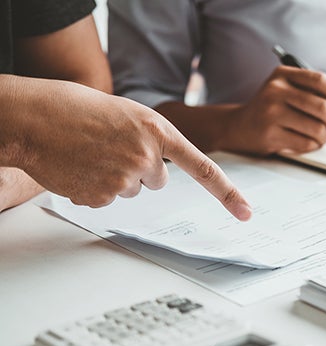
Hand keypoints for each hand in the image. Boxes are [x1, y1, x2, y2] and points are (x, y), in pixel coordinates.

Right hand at [1, 76, 250, 219]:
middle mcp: (147, 157)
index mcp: (160, 131)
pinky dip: (96, 187)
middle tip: (113, 148)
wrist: (36, 117)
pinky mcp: (101, 197)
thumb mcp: (130, 114)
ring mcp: (124, 179)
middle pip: (158, 180)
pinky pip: (108, 199)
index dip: (228, 193)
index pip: (204, 169)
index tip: (246, 213)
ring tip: (92, 153)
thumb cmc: (80, 109)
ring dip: (117, 176)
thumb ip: (154, 139)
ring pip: (132, 190)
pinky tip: (80, 166)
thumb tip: (161, 171)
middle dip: (141, 168)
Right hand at [223, 66, 325, 154]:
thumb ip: (313, 94)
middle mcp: (276, 90)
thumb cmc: (272, 110)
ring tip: (318, 137)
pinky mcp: (270, 134)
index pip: (320, 81)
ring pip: (317, 128)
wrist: (238, 127)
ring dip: (324, 138)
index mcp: (283, 74)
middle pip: (322, 107)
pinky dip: (311, 146)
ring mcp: (271, 112)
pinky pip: (306, 144)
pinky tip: (303, 143)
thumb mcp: (287, 91)